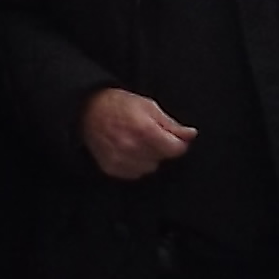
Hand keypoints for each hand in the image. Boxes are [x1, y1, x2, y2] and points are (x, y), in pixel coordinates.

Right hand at [80, 89, 195, 180]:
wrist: (88, 111)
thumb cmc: (118, 105)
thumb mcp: (149, 106)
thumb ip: (172, 124)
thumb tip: (190, 134)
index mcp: (145, 129)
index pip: (176, 149)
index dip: (178, 142)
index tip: (174, 137)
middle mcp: (133, 147)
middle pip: (163, 158)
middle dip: (161, 147)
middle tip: (149, 134)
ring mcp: (121, 159)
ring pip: (150, 167)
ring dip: (148, 157)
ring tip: (137, 141)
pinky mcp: (112, 168)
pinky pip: (135, 173)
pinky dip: (135, 163)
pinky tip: (128, 149)